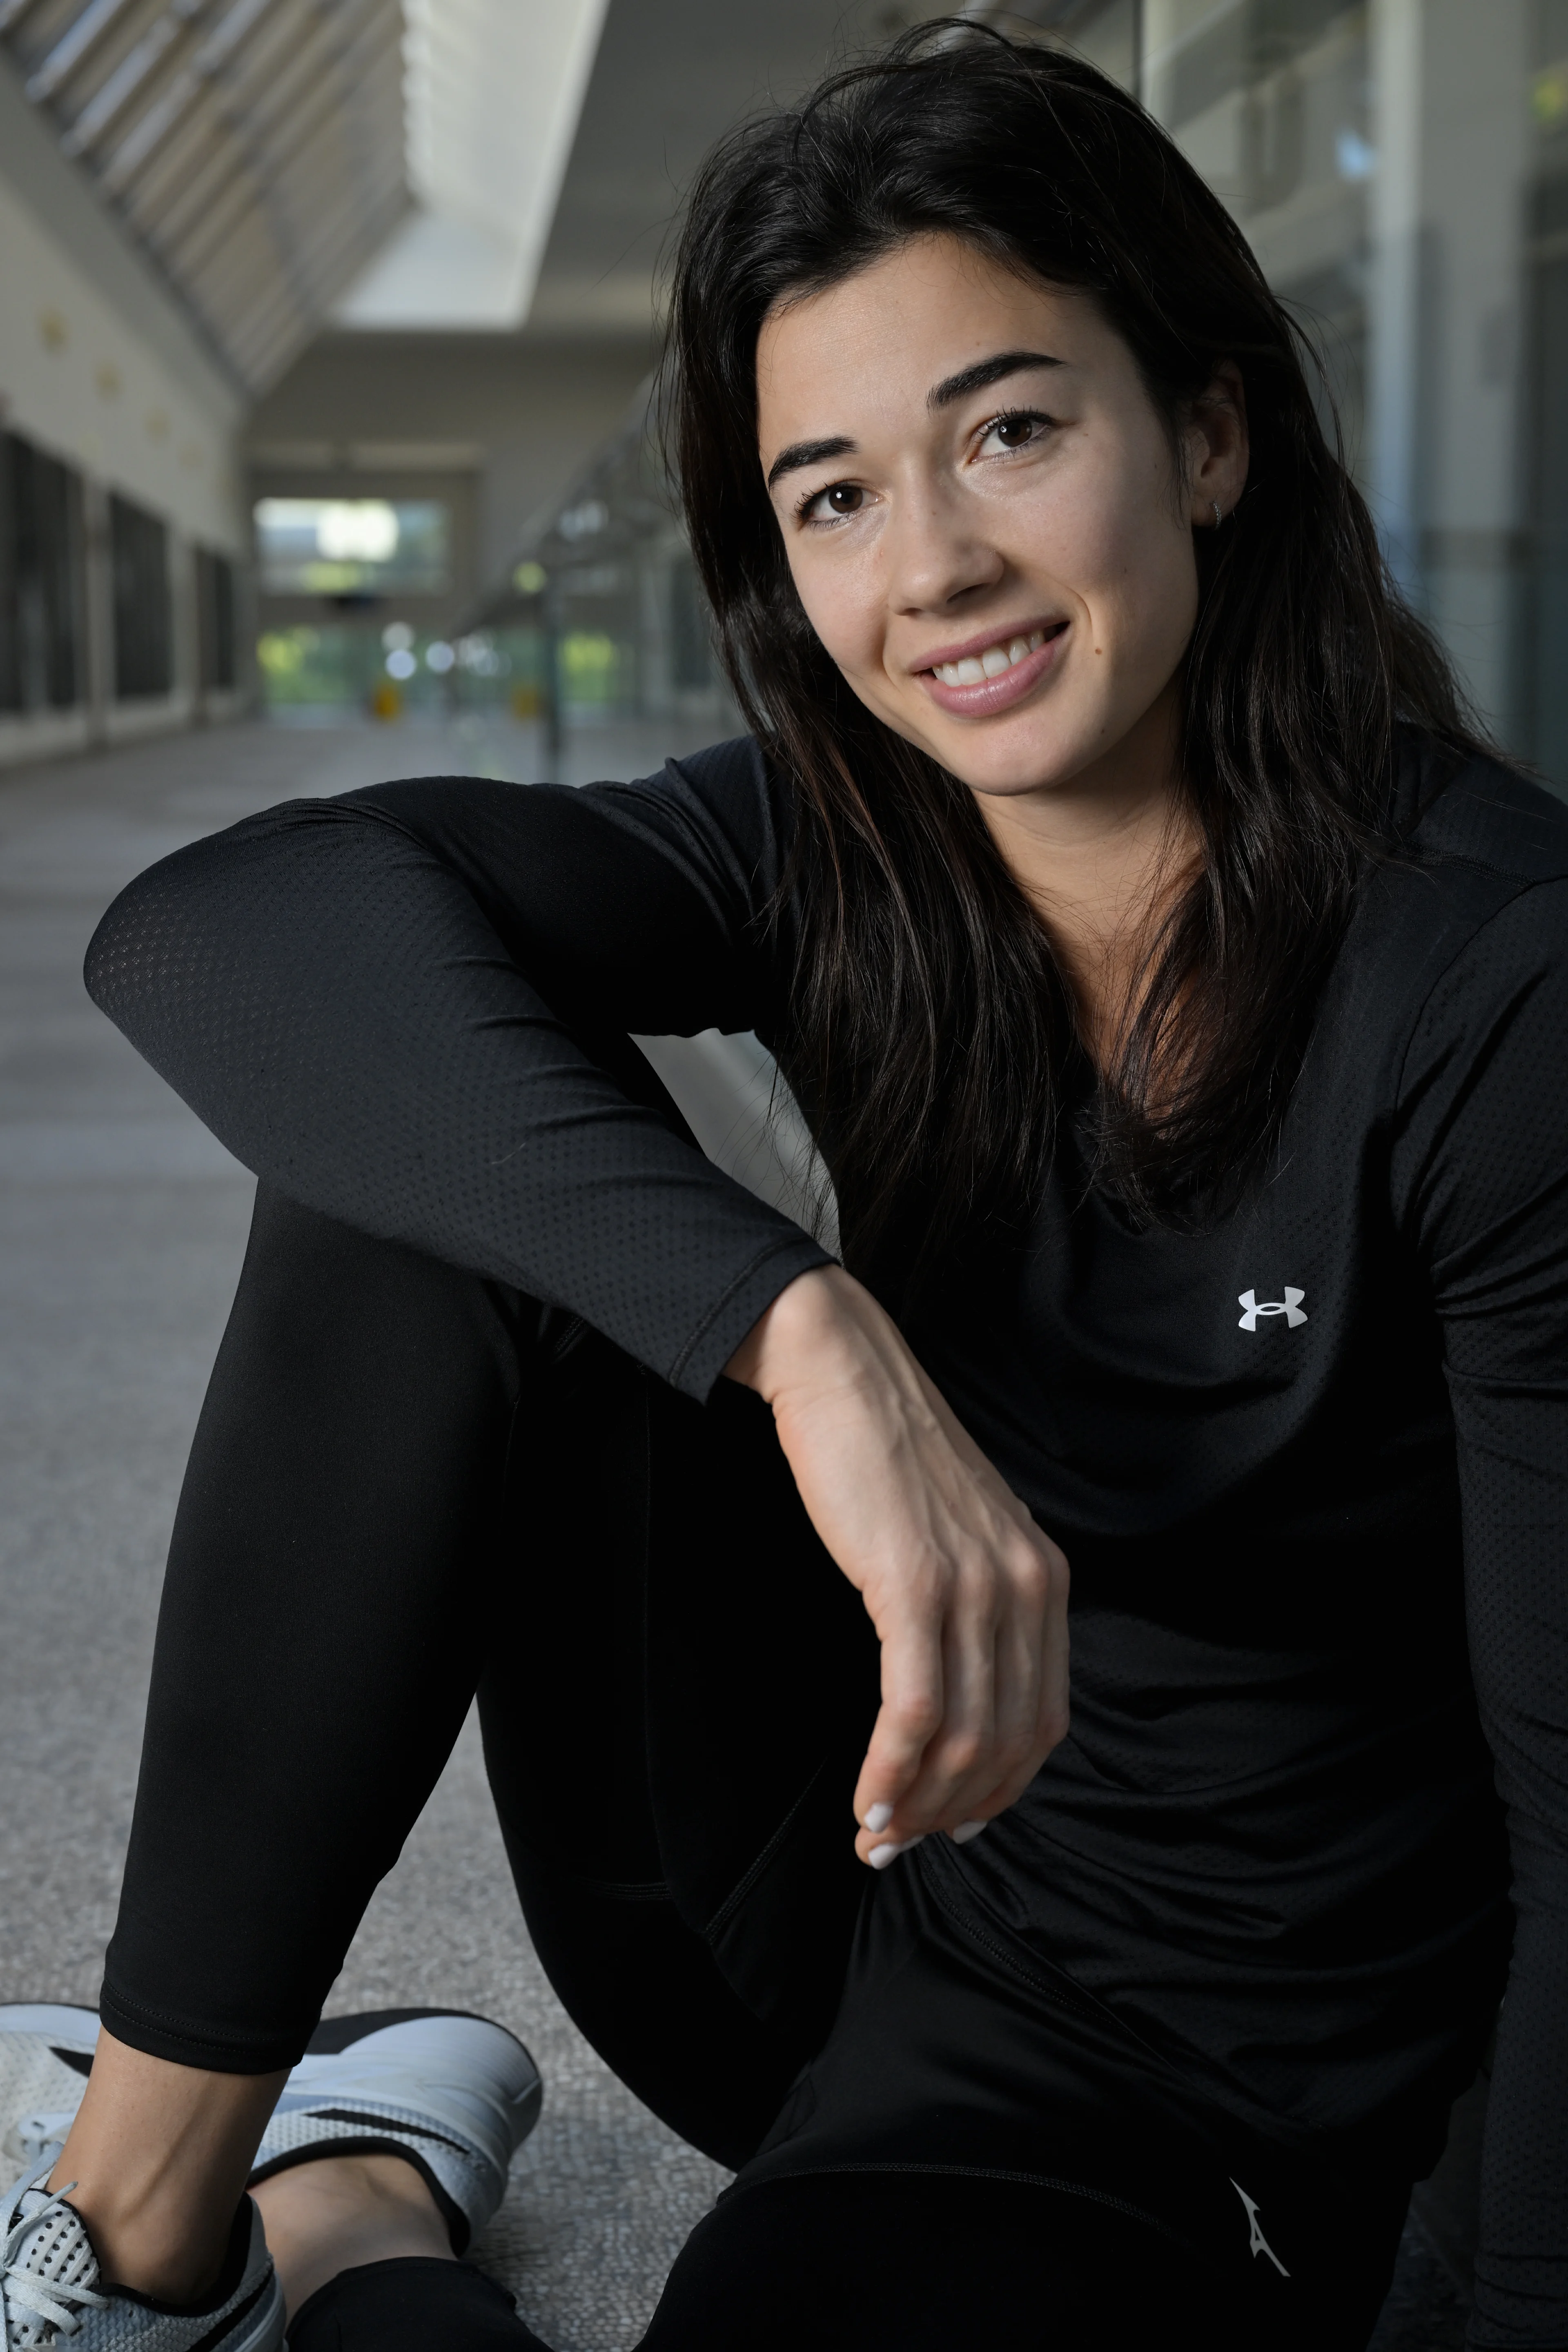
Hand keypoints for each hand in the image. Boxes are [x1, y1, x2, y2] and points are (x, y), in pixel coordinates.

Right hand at [725, 1265, 1068, 1864]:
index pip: (1043, 1718)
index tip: (951, 1824)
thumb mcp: (958, 1534)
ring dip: (918, 1802)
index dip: (1000, 1788)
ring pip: (964, 1736)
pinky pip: (915, 1708)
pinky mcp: (914, 1584)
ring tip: (875, 1834)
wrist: (845, 1374)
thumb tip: (950, 1705)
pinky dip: (890, 1767)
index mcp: (1041, 1577)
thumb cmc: (886, 1456)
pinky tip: (867, 1797)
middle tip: (900, 1844)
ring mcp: (973, 1586)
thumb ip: (972, 1608)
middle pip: (1009, 1740)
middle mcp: (1023, 1586)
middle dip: (956, 1810)